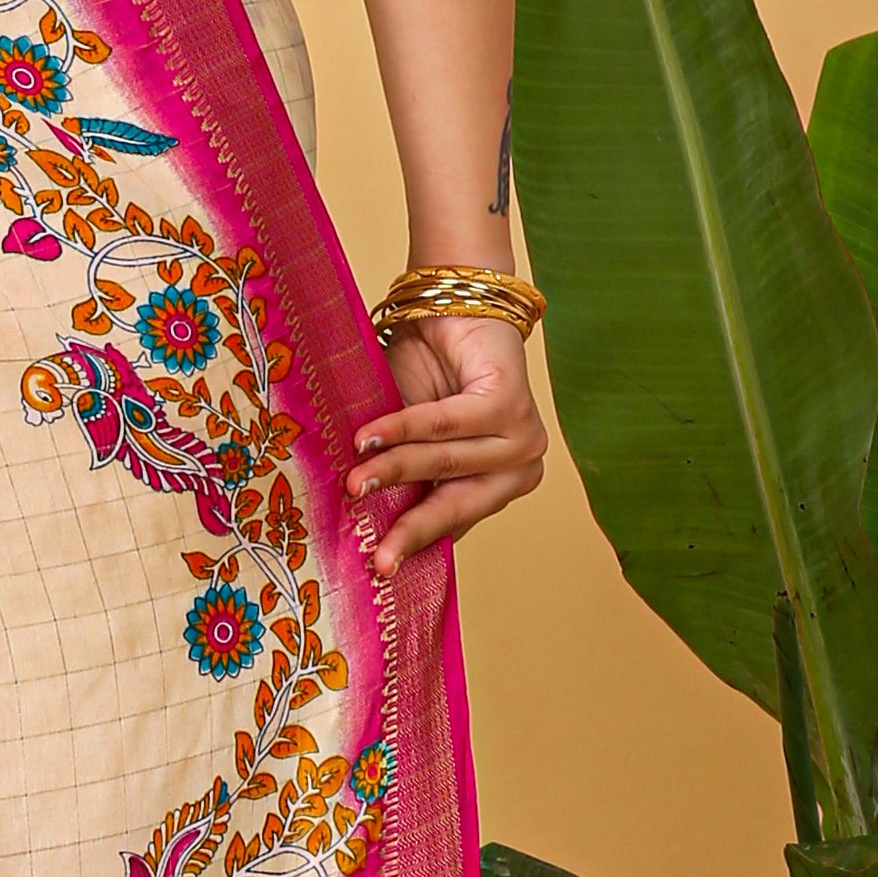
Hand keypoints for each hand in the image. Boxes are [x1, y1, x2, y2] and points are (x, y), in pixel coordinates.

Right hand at [352, 306, 546, 566]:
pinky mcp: (512, 403)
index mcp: (496, 484)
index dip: (412, 542)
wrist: (449, 308)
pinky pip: (447, 424)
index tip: (377, 568)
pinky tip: (368, 438)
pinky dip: (403, 430)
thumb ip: (397, 471)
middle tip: (376, 556)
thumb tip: (355, 516)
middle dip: (410, 529)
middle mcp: (519, 468)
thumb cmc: (426, 372)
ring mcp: (522, 437)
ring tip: (354, 481)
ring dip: (395, 471)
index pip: (452, 522)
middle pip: (458, 505)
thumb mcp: (406, 433)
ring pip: (446, 464)